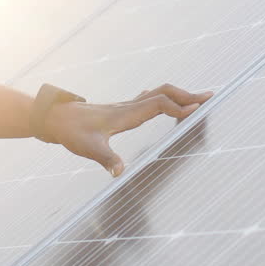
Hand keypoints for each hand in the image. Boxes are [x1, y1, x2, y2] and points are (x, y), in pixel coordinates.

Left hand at [42, 83, 212, 176]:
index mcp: (125, 114)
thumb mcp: (88, 148)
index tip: (196, 112)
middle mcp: (128, 106)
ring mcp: (126, 106)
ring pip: (158, 93)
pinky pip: (150, 99)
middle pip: (163, 93)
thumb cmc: (71, 131)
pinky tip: (169, 104)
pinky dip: (166, 99)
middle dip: (187, 95)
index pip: (158, 104)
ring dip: (179, 95)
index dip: (178, 108)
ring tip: (199, 100)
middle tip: (210, 98)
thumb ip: (106, 158)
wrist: (54, 117)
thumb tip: (120, 172)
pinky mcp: (122, 110)